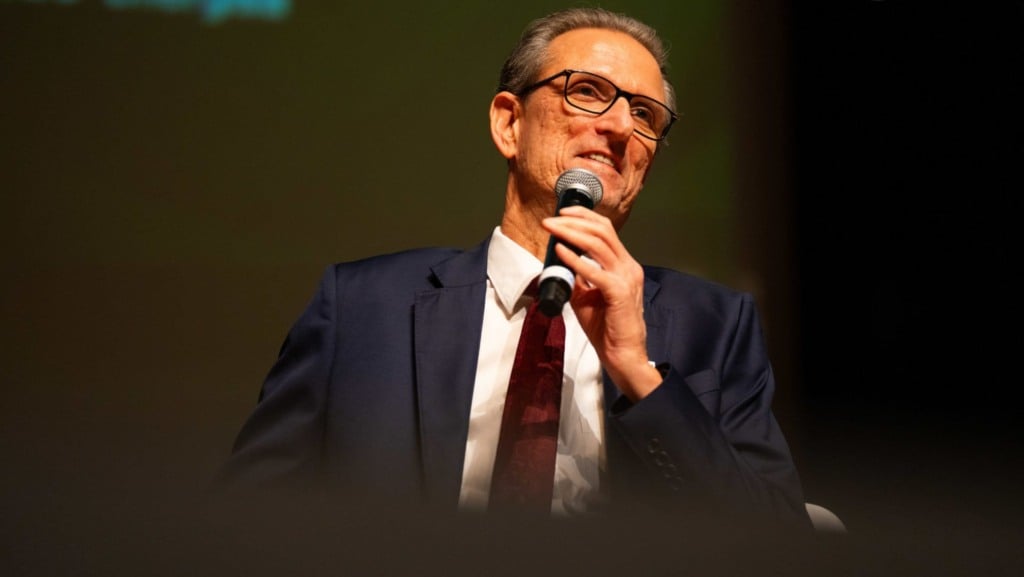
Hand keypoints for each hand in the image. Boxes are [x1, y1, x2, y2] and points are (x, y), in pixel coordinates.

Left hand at [542, 206, 662, 401]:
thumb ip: (578, 277)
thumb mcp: (587, 296)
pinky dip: (575, 259)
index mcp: (624, 265)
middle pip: (602, 231)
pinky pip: (595, 270)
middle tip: (550, 220)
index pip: (605, 231)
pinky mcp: (620, 293)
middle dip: (573, 221)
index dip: (583, 218)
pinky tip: (560, 252)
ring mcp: (626, 278)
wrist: (622, 355)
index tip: (561, 215)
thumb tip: (559, 260)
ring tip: (551, 230)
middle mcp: (628, 267)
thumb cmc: (607, 329)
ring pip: (598, 244)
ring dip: (571, 233)